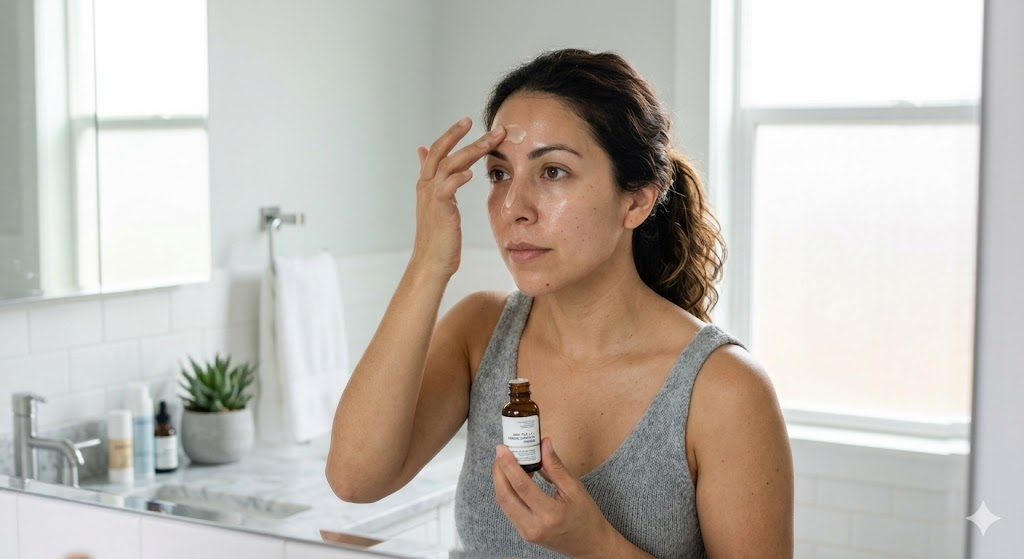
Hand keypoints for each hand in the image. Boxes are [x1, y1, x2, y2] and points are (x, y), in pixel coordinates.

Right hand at [410, 118, 505, 278]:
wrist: (431, 262)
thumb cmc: (439, 236)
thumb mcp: (436, 202)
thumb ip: (436, 177)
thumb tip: (423, 151)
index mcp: (427, 183)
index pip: (438, 150)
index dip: (452, 134)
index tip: (468, 121)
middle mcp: (426, 186)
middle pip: (441, 151)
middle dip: (460, 134)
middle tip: (480, 122)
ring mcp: (431, 197)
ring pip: (448, 164)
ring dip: (470, 150)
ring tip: (490, 141)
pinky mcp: (439, 210)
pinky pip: (446, 188)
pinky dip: (457, 178)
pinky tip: (471, 173)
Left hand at [493, 438, 634, 558]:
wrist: (590, 544)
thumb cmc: (586, 517)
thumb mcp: (575, 489)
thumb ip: (556, 467)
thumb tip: (544, 443)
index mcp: (550, 514)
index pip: (522, 487)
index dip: (509, 465)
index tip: (502, 449)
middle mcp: (534, 526)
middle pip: (505, 496)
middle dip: (499, 471)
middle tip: (500, 452)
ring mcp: (527, 532)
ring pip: (504, 504)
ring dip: (501, 481)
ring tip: (506, 463)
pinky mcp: (524, 534)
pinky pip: (509, 510)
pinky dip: (508, 492)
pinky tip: (513, 479)